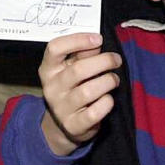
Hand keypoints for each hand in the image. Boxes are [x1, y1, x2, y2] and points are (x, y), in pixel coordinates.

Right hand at [39, 33, 121, 156]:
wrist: (64, 124)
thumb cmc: (72, 88)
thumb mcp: (71, 68)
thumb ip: (82, 54)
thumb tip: (96, 41)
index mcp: (48, 69)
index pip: (55, 48)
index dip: (78, 40)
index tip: (98, 39)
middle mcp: (51, 88)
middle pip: (78, 70)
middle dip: (103, 61)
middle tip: (116, 60)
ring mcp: (61, 108)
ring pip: (88, 91)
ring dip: (108, 81)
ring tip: (114, 79)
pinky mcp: (73, 125)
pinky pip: (94, 112)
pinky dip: (106, 103)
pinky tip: (109, 98)